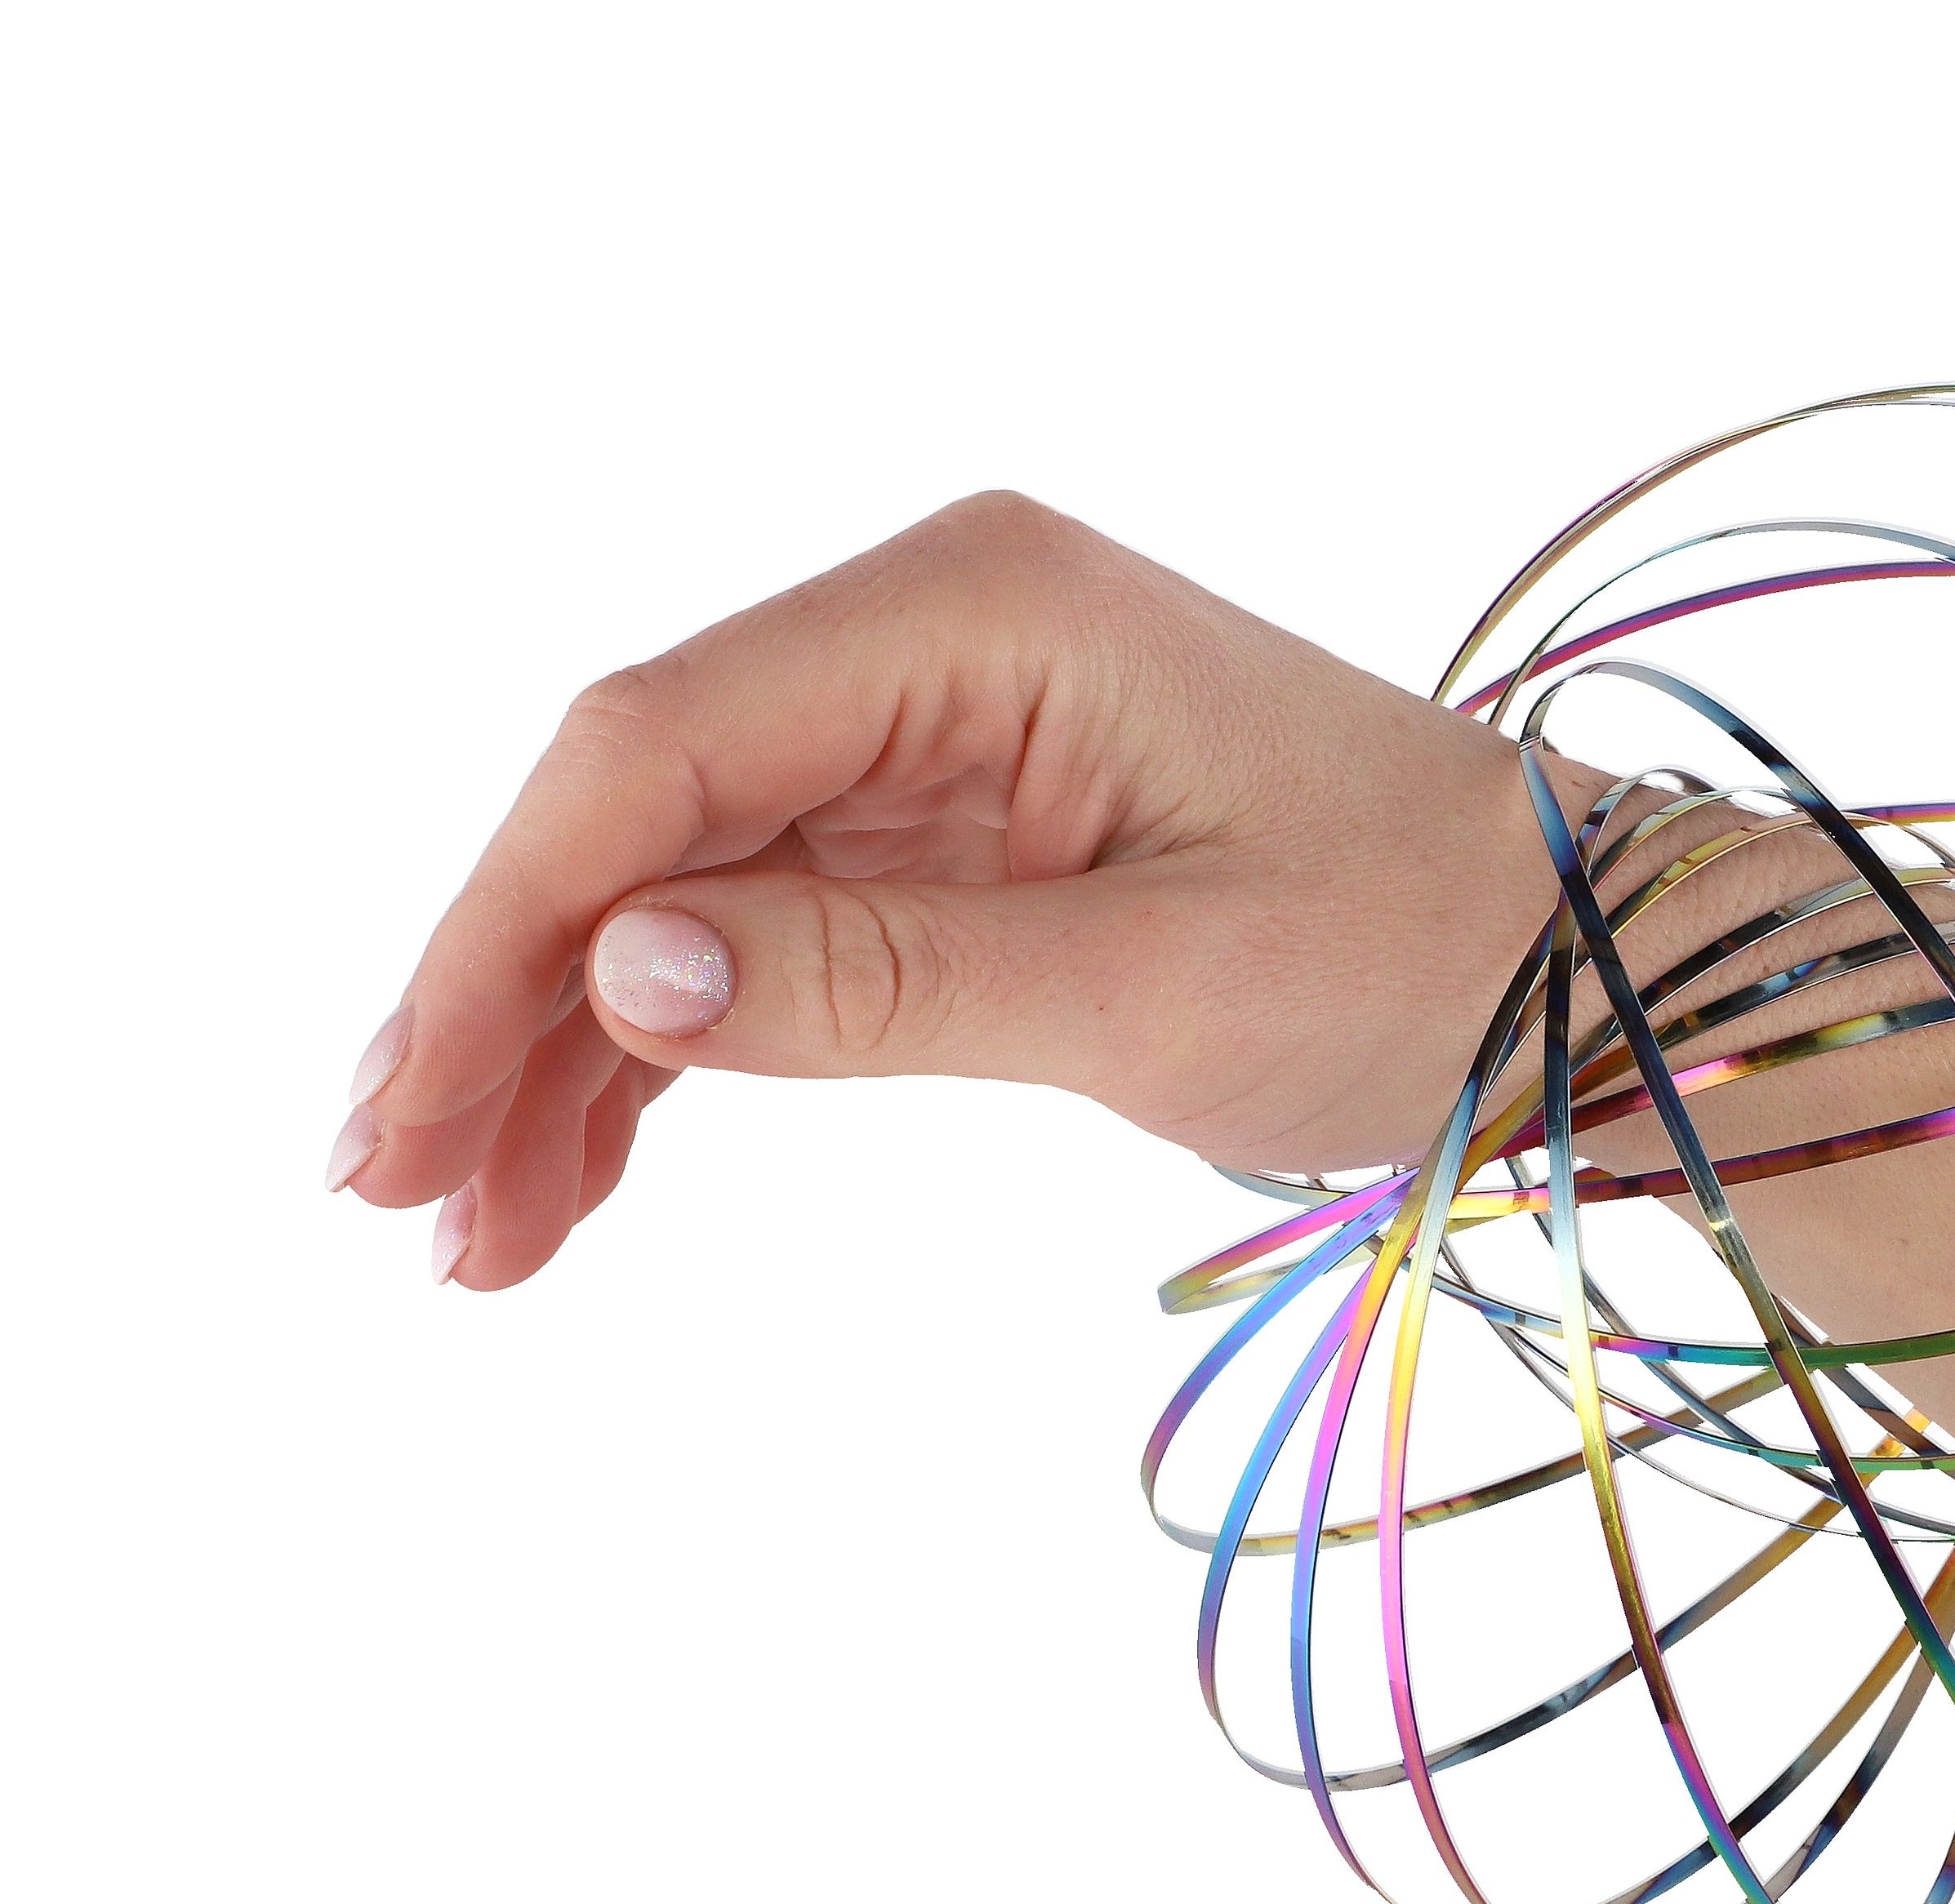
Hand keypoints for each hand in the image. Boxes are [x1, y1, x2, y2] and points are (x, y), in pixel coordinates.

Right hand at [324, 492, 1580, 1288]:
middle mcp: (925, 636)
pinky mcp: (946, 829)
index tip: (409, 1108)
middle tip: (391, 1196)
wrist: (1564, 969)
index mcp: (975, 608)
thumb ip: (884, 978)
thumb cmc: (1412, 954)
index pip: (655, 747)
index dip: (504, 928)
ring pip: (670, 884)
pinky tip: (580, 1182)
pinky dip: (666, 1054)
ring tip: (478, 1243)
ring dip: (561, 1053)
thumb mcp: (1157, 988)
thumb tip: (623, 979)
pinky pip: (757, 930)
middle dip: (498, 997)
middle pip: (628, 808)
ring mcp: (928, 730)